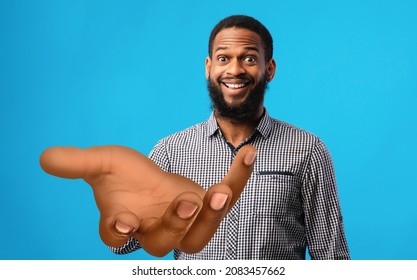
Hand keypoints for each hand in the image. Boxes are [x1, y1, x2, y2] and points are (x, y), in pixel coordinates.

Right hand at [39, 145, 255, 256]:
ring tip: (221, 191)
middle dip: (176, 224)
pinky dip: (237, 177)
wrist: (147, 179)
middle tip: (188, 200)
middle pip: (165, 241)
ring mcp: (184, 223)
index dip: (120, 232)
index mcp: (123, 223)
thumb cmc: (123, 176)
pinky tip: (248, 152)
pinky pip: (225, 196)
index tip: (125, 222)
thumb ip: (77, 163)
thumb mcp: (102, 163)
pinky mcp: (207, 207)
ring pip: (200, 233)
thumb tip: (45, 157)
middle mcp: (155, 231)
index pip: (118, 236)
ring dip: (212, 215)